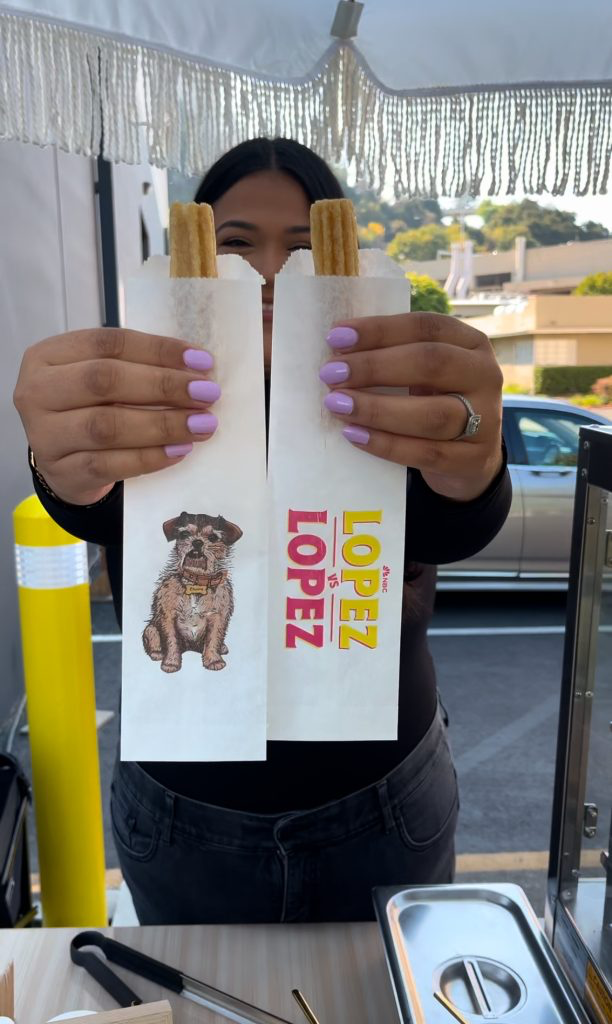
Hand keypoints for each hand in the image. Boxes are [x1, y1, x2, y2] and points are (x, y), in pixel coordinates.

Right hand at [14, 328, 219, 504]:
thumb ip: (139, 367)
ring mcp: (44, 435)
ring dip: (162, 424)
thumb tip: (197, 368)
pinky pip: (109, 464)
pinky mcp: (61, 472)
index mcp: (48, 356)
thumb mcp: (103, 380)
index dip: (158, 350)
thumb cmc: (91, 409)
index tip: (202, 361)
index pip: (108, 343)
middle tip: (207, 394)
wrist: (66, 464)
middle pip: (104, 380)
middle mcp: (37, 392)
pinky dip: (149, 457)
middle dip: (163, 386)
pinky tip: (179, 451)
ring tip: (201, 425)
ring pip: (106, 426)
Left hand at [320, 313, 503, 501]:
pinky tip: (355, 435)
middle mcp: (485, 375)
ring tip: (337, 405)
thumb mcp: (426, 373)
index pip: (426, 327)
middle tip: (331, 374)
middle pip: (431, 364)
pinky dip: (386, 444)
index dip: (380, 330)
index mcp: (471, 343)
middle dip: (375, 367)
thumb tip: (339, 352)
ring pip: (431, 414)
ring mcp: (486, 419)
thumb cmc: (435, 401)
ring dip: (377, 409)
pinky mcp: (474, 459)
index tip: (337, 336)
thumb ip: (394, 357)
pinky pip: (426, 453)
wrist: (471, 455)